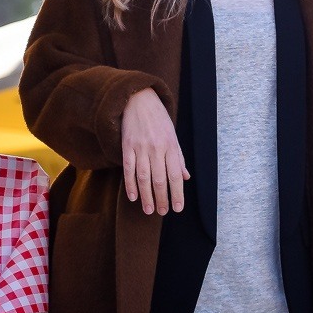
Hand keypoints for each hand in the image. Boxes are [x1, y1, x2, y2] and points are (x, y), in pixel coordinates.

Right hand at [121, 88, 189, 214]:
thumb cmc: (158, 119)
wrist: (139, 99)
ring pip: (144, 177)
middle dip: (162, 199)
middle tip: (162, 212)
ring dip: (147, 196)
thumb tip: (185, 178)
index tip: (177, 208)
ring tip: (149, 210)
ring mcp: (141, 147)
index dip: (177, 193)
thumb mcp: (173, 135)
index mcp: (171, 146)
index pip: (176, 175)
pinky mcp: (127, 146)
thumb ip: (179, 158)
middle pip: (160, 179)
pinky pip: (129, 169)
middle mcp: (157, 148)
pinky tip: (133, 197)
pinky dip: (130, 184)